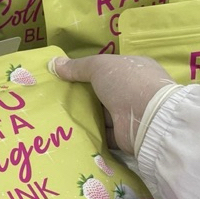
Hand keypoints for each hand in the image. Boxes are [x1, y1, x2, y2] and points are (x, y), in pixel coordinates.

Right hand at [51, 55, 176, 154]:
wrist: (145, 118)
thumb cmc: (126, 82)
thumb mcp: (99, 66)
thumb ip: (77, 66)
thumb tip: (54, 63)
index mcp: (135, 69)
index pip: (111, 69)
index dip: (91, 72)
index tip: (69, 77)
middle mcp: (134, 91)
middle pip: (104, 92)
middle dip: (85, 95)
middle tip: (60, 97)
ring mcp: (130, 113)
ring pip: (103, 114)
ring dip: (86, 115)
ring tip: (60, 114)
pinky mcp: (124, 135)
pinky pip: (103, 133)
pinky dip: (91, 133)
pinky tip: (72, 131)